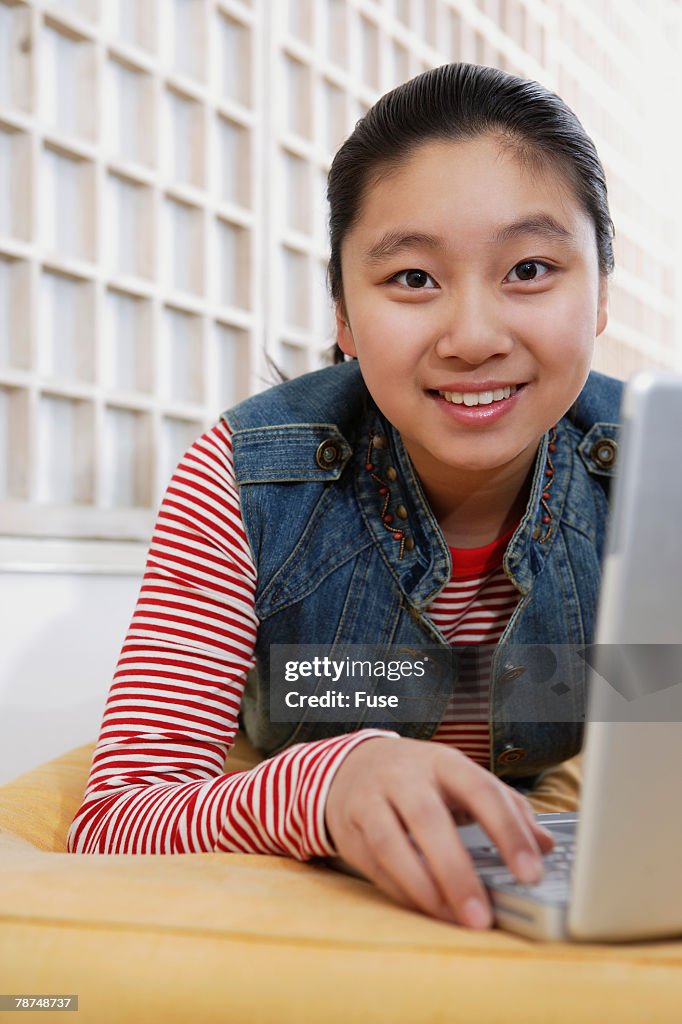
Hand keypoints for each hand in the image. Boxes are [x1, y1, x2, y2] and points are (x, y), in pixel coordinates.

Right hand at [324, 735, 554, 928]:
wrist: (352, 766)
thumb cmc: (420, 778)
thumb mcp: (462, 779)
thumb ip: (506, 807)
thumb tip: (546, 845)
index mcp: (443, 762)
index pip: (481, 791)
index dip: (508, 832)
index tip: (531, 873)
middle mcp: (404, 777)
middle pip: (429, 821)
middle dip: (457, 872)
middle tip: (483, 915)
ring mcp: (371, 801)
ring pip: (393, 846)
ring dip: (426, 889)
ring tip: (456, 920)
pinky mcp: (350, 831)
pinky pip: (376, 867)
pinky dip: (404, 893)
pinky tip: (430, 911)